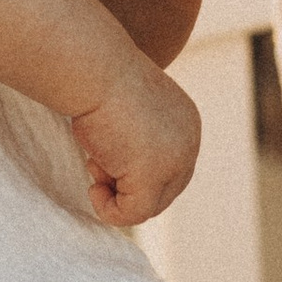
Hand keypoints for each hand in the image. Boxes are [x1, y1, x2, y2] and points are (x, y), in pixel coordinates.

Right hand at [71, 53, 201, 225]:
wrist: (93, 68)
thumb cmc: (97, 80)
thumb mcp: (125, 110)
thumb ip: (134, 139)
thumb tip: (119, 168)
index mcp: (187, 123)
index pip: (170, 168)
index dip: (134, 171)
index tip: (105, 155)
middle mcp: (189, 142)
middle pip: (164, 190)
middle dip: (127, 185)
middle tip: (97, 164)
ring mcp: (174, 161)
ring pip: (149, 205)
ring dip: (116, 194)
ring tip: (95, 164)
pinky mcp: (152, 177)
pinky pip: (132, 214)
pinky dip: (109, 210)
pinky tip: (93, 188)